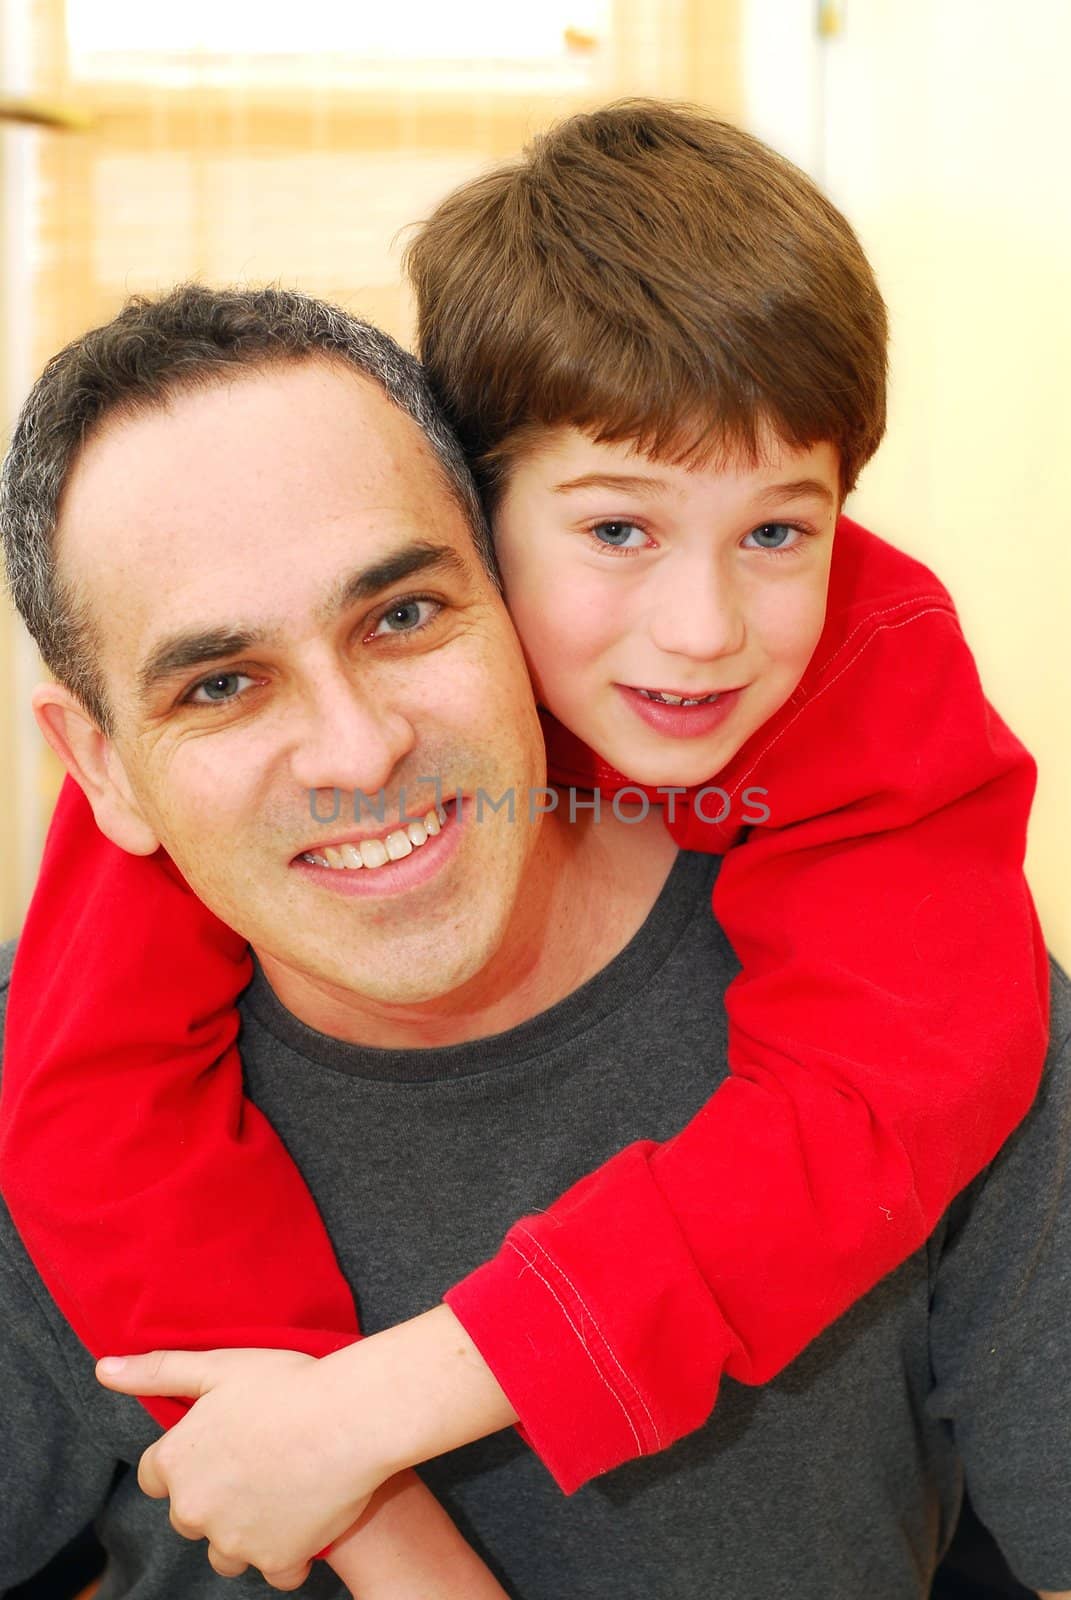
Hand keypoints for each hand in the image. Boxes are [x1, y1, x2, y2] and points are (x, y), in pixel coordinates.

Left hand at [96, 1346, 380, 1586]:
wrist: (349, 1419)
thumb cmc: (287, 1385)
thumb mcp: (219, 1366)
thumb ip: (158, 1371)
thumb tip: (103, 1370)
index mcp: (176, 1461)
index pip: (156, 1475)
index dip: (189, 1457)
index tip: (221, 1443)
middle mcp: (194, 1509)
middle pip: (190, 1516)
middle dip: (216, 1496)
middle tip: (260, 1461)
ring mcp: (234, 1540)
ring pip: (227, 1549)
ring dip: (247, 1530)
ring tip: (284, 1489)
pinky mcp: (275, 1560)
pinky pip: (274, 1569)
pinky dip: (288, 1552)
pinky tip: (308, 1515)